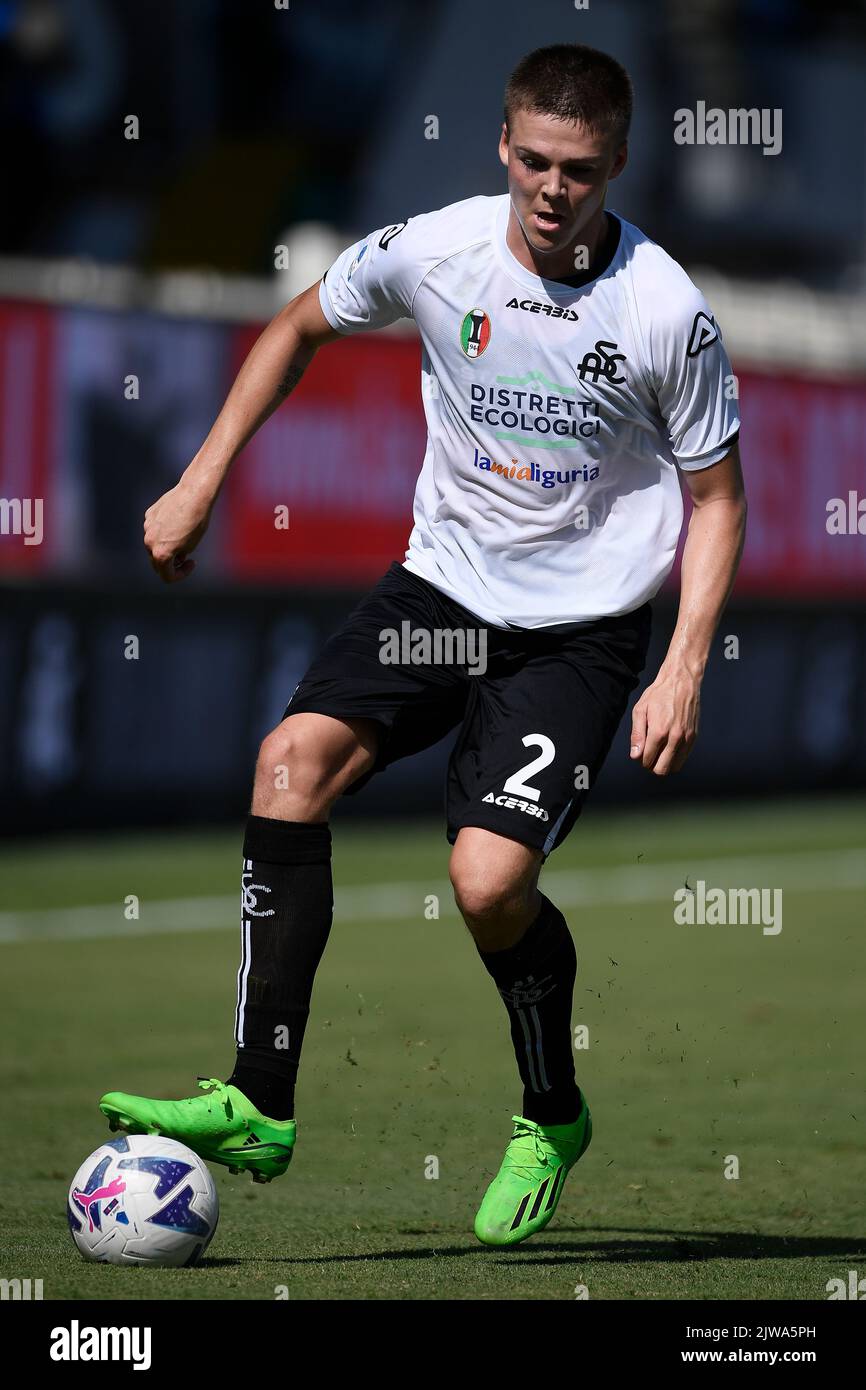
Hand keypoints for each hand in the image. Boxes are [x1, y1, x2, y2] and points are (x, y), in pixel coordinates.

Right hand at [143, 481, 211, 583]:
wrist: (193, 495)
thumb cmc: (197, 521)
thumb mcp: (191, 545)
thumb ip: (179, 555)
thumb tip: (174, 556)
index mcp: (161, 554)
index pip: (167, 575)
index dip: (180, 574)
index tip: (190, 563)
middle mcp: (149, 542)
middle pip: (157, 561)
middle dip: (170, 563)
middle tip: (184, 557)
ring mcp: (147, 527)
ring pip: (154, 544)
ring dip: (165, 546)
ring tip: (182, 536)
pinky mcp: (149, 515)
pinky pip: (154, 528)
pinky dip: (163, 531)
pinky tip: (176, 521)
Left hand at [629, 661, 700, 775]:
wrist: (681, 681)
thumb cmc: (658, 694)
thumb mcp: (640, 710)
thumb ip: (637, 735)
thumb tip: (635, 756)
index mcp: (659, 732)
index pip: (647, 760)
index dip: (641, 759)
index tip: (640, 751)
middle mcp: (674, 738)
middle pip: (661, 769)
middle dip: (652, 765)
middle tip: (648, 754)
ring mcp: (686, 738)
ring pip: (674, 767)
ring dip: (664, 763)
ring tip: (658, 750)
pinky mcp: (694, 737)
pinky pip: (684, 758)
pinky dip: (675, 758)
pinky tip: (668, 746)